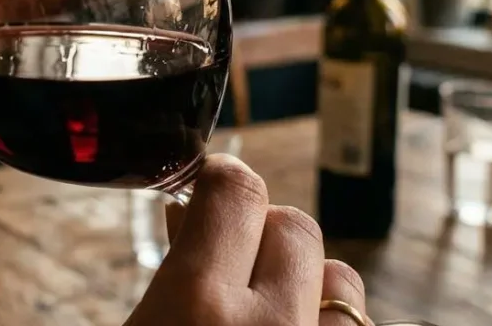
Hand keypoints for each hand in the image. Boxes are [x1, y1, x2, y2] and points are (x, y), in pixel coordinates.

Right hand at [125, 154, 367, 325]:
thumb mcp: (138, 322)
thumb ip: (169, 270)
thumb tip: (190, 216)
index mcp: (197, 304)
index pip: (235, 190)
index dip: (221, 179)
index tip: (208, 187)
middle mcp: (270, 325)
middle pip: (293, 225)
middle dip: (260, 232)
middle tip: (225, 263)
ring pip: (340, 275)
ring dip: (305, 278)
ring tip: (263, 305)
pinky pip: (353, 320)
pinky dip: (324, 315)